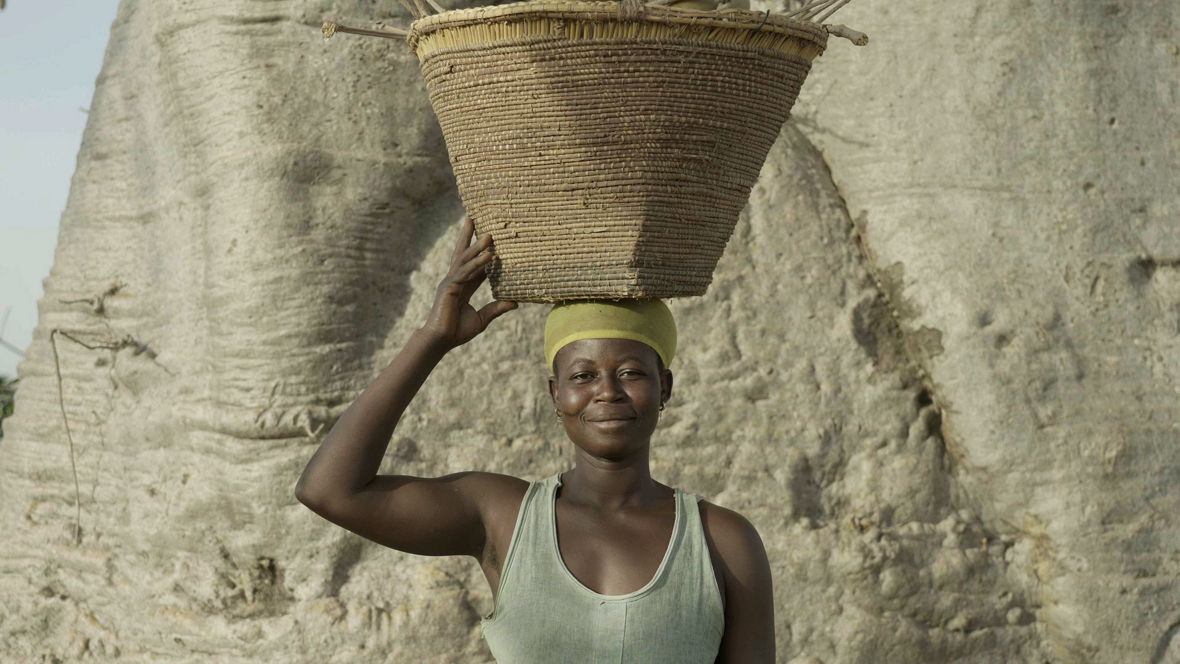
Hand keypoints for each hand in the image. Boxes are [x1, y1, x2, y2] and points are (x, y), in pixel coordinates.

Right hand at [422, 218, 516, 348]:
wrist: (440, 341)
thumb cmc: (457, 331)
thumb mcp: (482, 319)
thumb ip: (496, 308)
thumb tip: (516, 302)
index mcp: (462, 285)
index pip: (474, 264)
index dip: (482, 251)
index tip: (491, 238)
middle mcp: (455, 280)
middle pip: (463, 253)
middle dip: (469, 236)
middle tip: (474, 217)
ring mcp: (450, 282)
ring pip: (466, 260)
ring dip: (478, 247)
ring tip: (489, 235)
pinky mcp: (449, 288)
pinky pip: (465, 273)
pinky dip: (477, 263)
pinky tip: (488, 256)